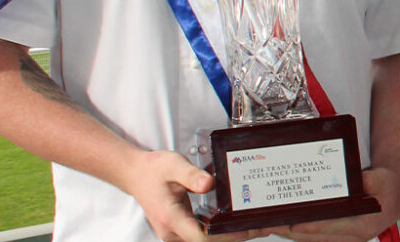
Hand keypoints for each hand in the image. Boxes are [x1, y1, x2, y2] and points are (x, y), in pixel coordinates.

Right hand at [121, 149, 253, 241]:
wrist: (135, 174)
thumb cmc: (153, 169)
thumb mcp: (173, 165)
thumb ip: (191, 175)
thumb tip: (209, 184)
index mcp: (171, 218)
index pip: (202, 236)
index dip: (226, 236)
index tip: (248, 229)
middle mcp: (173, 232)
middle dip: (236, 236)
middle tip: (264, 227)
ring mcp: (176, 234)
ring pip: (206, 241)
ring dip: (230, 236)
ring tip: (258, 226)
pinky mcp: (180, 230)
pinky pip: (203, 236)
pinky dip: (221, 232)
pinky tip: (238, 223)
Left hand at [266, 167, 399, 241]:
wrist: (394, 196)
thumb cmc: (388, 187)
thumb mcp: (382, 179)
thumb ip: (368, 180)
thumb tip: (356, 180)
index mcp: (363, 225)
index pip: (331, 227)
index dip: (312, 226)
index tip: (294, 225)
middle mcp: (351, 236)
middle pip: (314, 236)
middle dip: (289, 230)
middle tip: (268, 225)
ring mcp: (342, 238)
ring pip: (310, 238)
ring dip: (288, 232)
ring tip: (266, 226)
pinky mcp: (335, 235)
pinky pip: (313, 235)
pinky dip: (297, 230)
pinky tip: (280, 223)